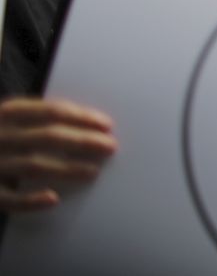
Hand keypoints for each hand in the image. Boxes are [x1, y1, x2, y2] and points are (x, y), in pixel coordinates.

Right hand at [0, 98, 116, 212]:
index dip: (82, 117)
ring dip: (66, 168)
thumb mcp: (5, 117)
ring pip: (33, 165)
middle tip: (110, 147)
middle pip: (49, 136)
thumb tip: (80, 117)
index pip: (51, 112)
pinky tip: (52, 199)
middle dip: (83, 141)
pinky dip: (29, 200)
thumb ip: (33, 115)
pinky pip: (7, 198)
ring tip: (92, 172)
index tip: (106, 125)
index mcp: (5, 113)